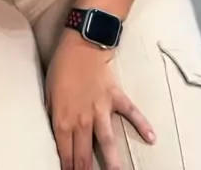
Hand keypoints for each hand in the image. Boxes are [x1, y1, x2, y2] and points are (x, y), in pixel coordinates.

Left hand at [45, 31, 155, 169]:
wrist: (81, 43)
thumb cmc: (62, 66)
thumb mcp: (49, 92)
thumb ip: (54, 115)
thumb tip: (57, 132)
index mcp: (64, 119)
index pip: (66, 153)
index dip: (67, 168)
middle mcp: (83, 119)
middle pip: (84, 154)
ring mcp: (101, 110)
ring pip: (107, 142)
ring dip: (113, 162)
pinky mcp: (116, 97)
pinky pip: (131, 113)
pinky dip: (142, 124)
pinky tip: (152, 138)